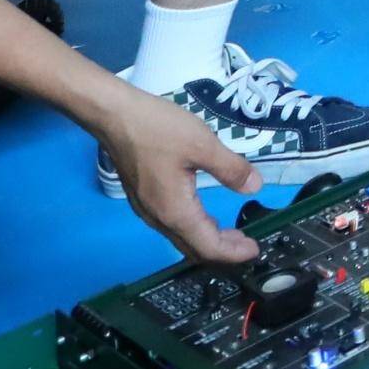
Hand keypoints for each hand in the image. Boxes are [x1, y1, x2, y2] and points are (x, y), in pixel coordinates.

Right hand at [83, 86, 260, 266]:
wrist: (114, 116)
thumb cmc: (158, 129)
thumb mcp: (202, 144)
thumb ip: (231, 168)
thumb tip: (255, 187)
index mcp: (175, 211)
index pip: (208, 247)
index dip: (233, 253)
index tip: (255, 251)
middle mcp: (159, 218)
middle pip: (194, 249)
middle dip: (222, 251)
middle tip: (247, 244)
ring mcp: (148, 210)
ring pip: (182, 238)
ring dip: (208, 240)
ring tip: (231, 233)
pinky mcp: (143, 198)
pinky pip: (172, 225)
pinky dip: (194, 228)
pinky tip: (203, 216)